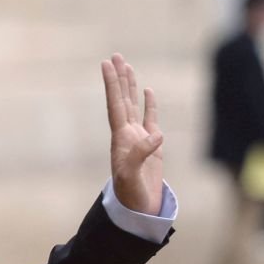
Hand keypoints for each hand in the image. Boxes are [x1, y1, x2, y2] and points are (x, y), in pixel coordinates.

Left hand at [102, 53, 163, 214]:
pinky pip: (149, 118)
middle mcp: (126, 134)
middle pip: (121, 99)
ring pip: (132, 105)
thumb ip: (142, 154)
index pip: (115, 104)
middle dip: (118, 78)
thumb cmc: (130, 193)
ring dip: (129, 86)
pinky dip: (148, 103)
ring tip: (126, 65)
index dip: (111, 84)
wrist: (137, 208)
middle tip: (115, 56)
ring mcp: (138, 138)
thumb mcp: (132, 175)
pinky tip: (147, 90)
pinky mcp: (152, 145)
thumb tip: (157, 135)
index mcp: (120, 137)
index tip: (106, 64)